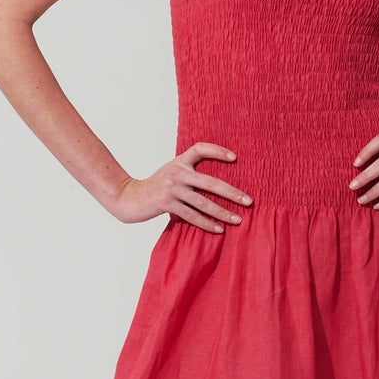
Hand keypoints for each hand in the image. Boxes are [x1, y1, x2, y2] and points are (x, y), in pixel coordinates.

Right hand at [108, 142, 251, 231]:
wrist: (129, 197)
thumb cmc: (156, 186)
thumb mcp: (171, 172)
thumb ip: (189, 172)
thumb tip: (218, 183)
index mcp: (179, 161)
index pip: (200, 149)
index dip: (217, 151)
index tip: (234, 157)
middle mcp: (177, 172)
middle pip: (211, 182)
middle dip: (232, 193)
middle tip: (249, 201)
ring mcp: (172, 188)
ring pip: (204, 203)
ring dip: (223, 212)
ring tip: (238, 219)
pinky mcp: (167, 204)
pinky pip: (192, 216)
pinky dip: (207, 224)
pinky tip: (219, 229)